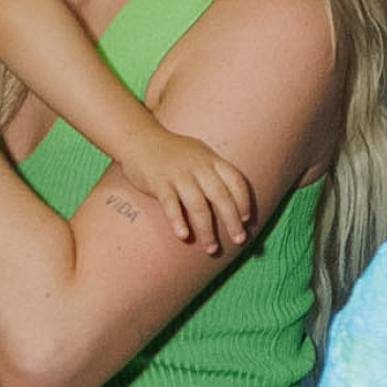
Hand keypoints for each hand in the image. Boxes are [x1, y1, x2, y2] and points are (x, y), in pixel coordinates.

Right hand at [119, 121, 255, 254]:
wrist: (139, 138)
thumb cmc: (173, 152)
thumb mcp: (199, 154)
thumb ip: (214, 172)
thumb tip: (232, 199)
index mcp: (211, 160)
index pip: (236, 181)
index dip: (244, 201)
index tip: (247, 220)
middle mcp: (198, 166)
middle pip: (221, 196)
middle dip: (232, 221)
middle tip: (239, 240)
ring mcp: (178, 174)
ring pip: (198, 205)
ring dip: (207, 230)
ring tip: (212, 248)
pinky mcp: (158, 182)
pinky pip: (170, 204)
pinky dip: (177, 220)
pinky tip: (184, 236)